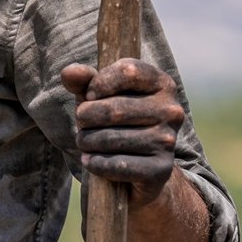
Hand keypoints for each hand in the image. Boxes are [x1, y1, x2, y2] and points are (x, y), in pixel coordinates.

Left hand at [61, 58, 184, 207]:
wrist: (140, 166)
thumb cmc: (115, 120)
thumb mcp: (99, 95)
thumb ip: (84, 81)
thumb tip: (70, 73)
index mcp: (162, 84)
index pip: (128, 72)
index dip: (99, 83)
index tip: (90, 96)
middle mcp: (171, 111)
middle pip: (114, 109)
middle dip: (85, 118)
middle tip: (81, 124)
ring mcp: (168, 141)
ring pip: (112, 139)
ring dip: (87, 142)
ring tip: (84, 142)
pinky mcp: (161, 169)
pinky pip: (118, 165)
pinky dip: (97, 164)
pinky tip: (90, 161)